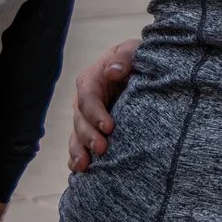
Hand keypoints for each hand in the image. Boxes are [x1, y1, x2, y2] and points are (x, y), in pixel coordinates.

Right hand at [68, 39, 139, 172]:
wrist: (144, 74)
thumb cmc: (138, 58)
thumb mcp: (133, 50)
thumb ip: (124, 56)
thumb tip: (112, 71)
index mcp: (91, 80)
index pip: (88, 98)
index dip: (96, 113)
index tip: (109, 127)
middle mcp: (84, 101)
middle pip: (80, 120)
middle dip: (89, 136)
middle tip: (102, 149)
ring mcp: (86, 118)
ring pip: (76, 136)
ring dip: (79, 152)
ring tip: (85, 167)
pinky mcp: (92, 131)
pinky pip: (79, 146)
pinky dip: (76, 158)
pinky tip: (79, 171)